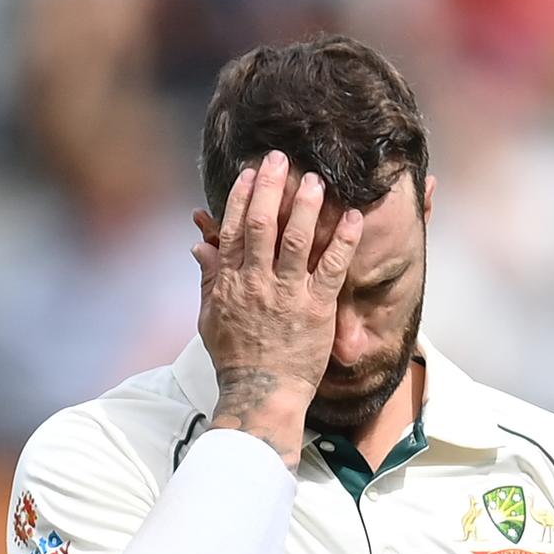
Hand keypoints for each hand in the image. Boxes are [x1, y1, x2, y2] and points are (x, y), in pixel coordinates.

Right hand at [191, 151, 363, 466]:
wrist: (261, 394)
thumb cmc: (236, 359)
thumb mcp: (210, 317)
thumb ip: (209, 279)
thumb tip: (200, 245)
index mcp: (231, 282)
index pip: (235, 229)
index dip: (243, 197)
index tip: (251, 173)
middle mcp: (257, 282)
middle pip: (263, 224)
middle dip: (271, 187)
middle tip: (281, 159)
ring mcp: (288, 294)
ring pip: (295, 240)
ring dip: (306, 206)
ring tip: (316, 180)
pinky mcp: (316, 309)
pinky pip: (332, 268)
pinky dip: (343, 241)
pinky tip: (353, 217)